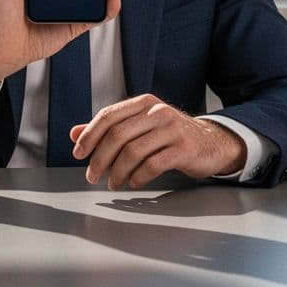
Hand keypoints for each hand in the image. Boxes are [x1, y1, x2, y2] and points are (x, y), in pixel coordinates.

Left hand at [68, 94, 246, 189]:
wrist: (211, 142)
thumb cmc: (170, 136)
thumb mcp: (140, 126)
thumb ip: (109, 129)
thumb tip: (75, 134)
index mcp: (144, 103)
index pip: (109, 115)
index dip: (90, 135)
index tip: (78, 154)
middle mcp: (158, 112)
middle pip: (118, 135)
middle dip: (100, 159)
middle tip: (92, 176)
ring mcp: (173, 129)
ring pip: (133, 152)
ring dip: (117, 172)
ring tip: (113, 183)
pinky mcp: (185, 149)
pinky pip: (153, 165)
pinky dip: (138, 177)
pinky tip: (133, 183)